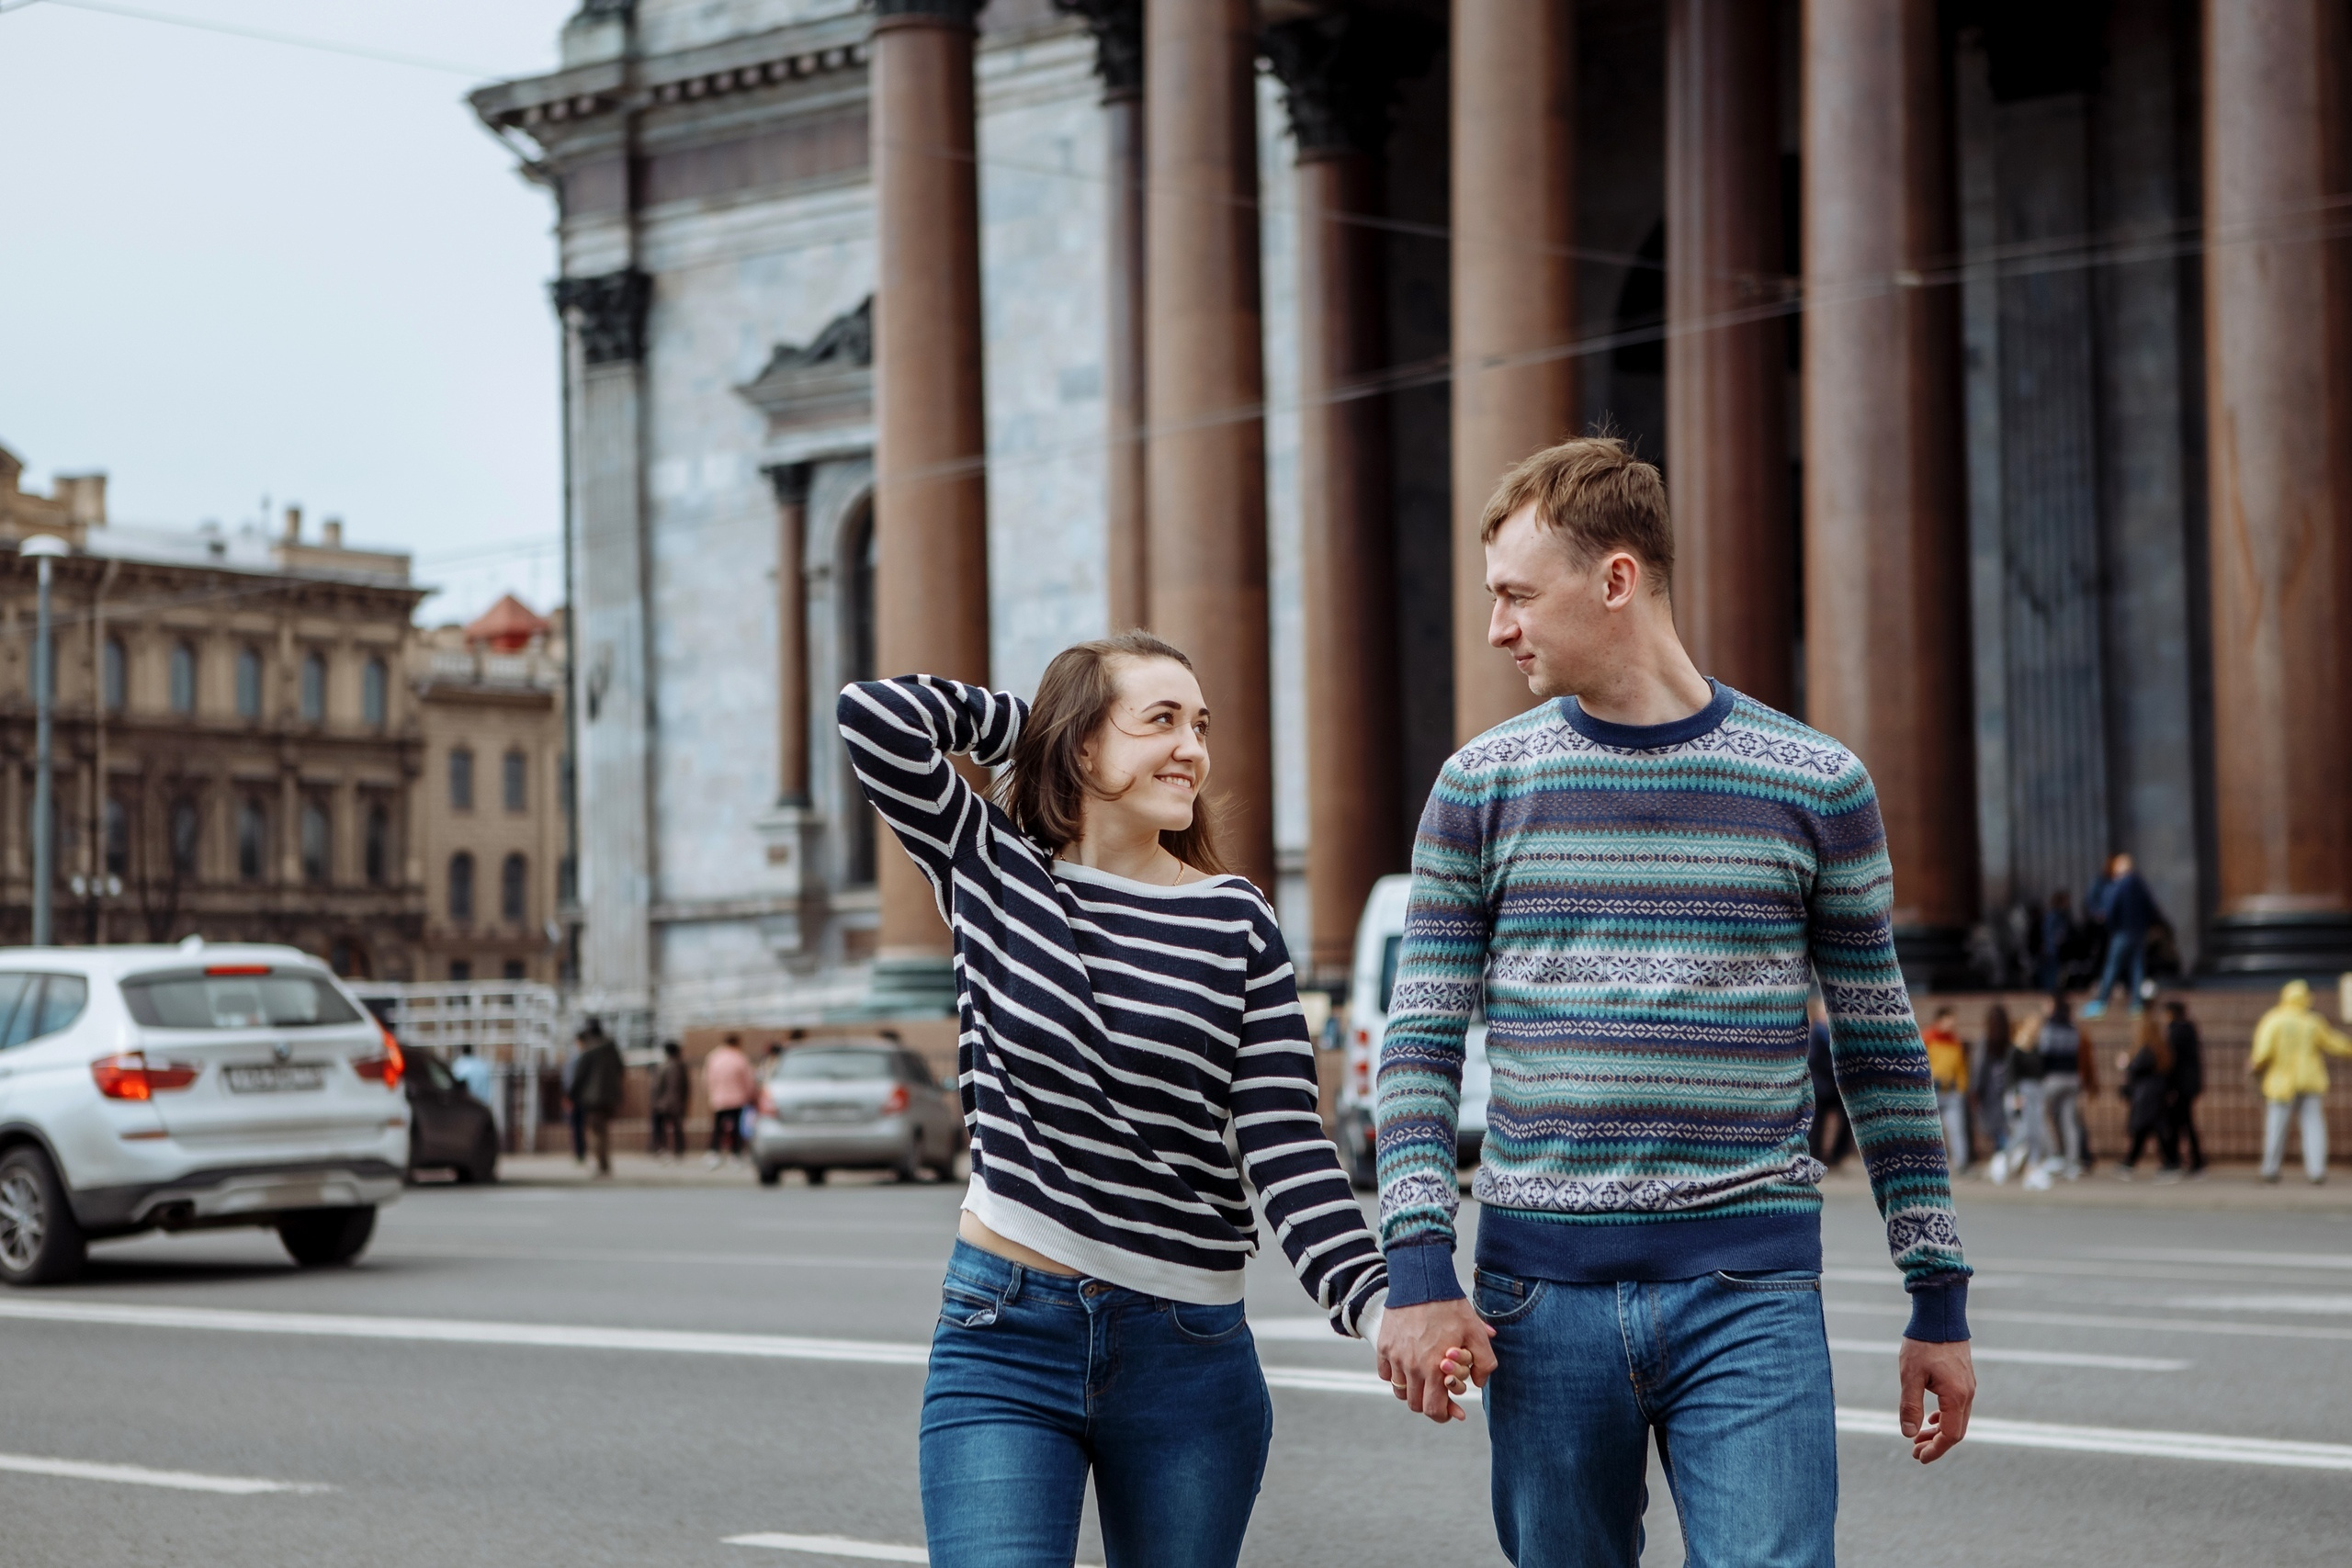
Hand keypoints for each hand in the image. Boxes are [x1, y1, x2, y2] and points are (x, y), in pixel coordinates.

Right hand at [1375, 1298, 1495, 1423]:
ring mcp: (1395, 1357)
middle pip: (1415, 1404)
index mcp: (1433, 1369)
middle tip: (1440, 1393)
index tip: (1452, 1411)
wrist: (1421, 1281)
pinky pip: (1386, 1373)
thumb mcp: (1476, 1332)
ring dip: (1413, 1390)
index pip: (1433, 1410)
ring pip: (1400, 1390)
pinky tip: (1408, 1366)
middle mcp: (1411, 1367)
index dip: (1444, 1415)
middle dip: (1429, 1403)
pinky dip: (1396, 1375)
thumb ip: (1484, 1363)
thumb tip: (1478, 1383)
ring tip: (1425, 1379)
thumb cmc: (1451, 1307)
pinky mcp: (1383, 1346)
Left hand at [1898, 1338, 1974, 1462]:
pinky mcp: (1964, 1379)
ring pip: (1956, 1419)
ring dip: (1938, 1431)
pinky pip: (1957, 1407)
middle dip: (1935, 1443)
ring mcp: (1968, 1387)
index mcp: (1955, 1396)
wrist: (1940, 1316)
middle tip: (1914, 1451)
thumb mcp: (1910, 1376)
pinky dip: (1943, 1417)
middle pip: (1955, 1431)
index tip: (1918, 1457)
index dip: (1935, 1449)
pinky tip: (1930, 1419)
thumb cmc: (1923, 1344)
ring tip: (1918, 1438)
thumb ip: (1910, 1406)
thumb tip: (1909, 1434)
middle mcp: (1967, 1394)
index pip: (1950, 1435)